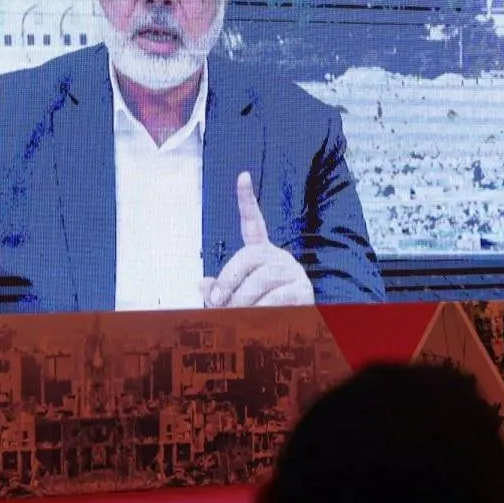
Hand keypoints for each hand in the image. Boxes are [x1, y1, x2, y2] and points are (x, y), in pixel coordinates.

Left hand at [199, 172, 313, 307]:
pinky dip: (261, 311)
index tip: (242, 177)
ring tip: (235, 316)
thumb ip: (219, 289)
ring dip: (243, 301)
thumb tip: (201, 283)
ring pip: (260, 280)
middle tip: (217, 301)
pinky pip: (276, 298)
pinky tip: (257, 318)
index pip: (253, 223)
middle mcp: (278, 257)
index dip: (247, 200)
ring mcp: (292, 272)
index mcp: (261, 254)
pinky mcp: (302, 290)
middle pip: (249, 257)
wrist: (293, 326)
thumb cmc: (259, 308)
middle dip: (229, 280)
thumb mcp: (236, 297)